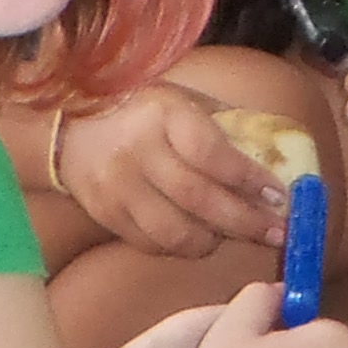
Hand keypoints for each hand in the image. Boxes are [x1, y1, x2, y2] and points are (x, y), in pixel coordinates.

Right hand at [51, 87, 293, 257]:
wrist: (68, 127)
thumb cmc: (141, 110)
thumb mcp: (182, 100)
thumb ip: (226, 123)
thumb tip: (279, 152)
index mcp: (164, 114)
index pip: (211, 153)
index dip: (249, 178)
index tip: (279, 195)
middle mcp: (138, 151)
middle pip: (199, 199)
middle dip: (245, 221)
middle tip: (277, 232)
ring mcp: (118, 187)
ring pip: (175, 231)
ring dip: (215, 241)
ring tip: (237, 236)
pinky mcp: (105, 214)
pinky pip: (152, 243)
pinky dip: (183, 247)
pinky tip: (201, 238)